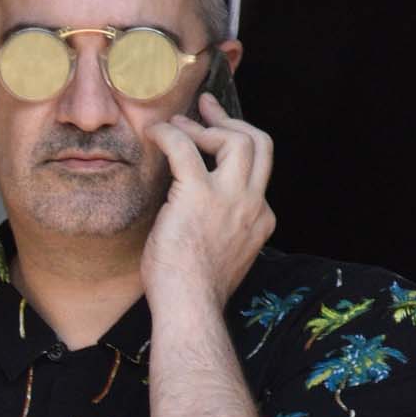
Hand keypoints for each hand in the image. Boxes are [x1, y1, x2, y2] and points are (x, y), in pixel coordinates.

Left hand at [140, 95, 276, 311]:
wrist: (189, 307)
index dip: (238, 152)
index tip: (218, 140)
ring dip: (205, 127)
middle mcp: (253, 204)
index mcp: (260, 220)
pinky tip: (154, 134)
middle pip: (260, 144)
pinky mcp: (198, 195)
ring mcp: (230, 198)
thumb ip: (223, 231)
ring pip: (236, 139)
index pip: (259, 173)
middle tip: (207, 109)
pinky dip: (169, 134)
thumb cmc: (194, 292)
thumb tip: (200, 218)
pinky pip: (184, 148)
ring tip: (178, 124)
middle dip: (234, 122)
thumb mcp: (222, 256)